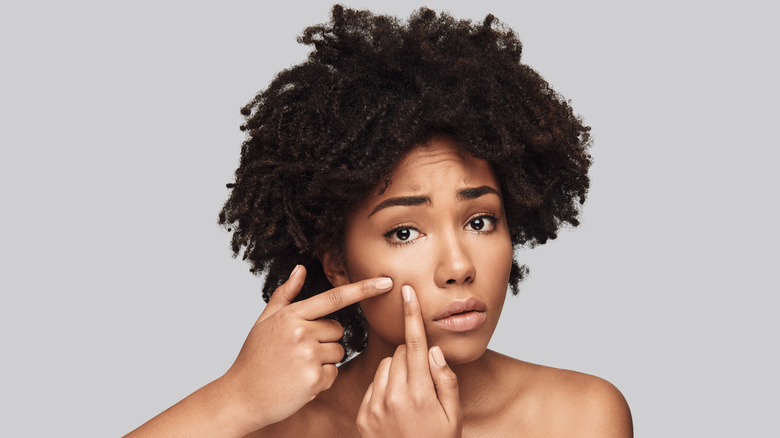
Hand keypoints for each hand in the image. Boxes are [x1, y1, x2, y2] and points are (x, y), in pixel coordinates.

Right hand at [220, 265, 393, 429]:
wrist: (240, 396)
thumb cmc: (254, 358)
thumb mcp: (265, 321)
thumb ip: (285, 295)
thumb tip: (300, 268)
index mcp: (291, 315)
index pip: (335, 298)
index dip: (364, 289)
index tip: (387, 281)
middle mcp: (301, 332)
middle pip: (337, 331)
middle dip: (324, 341)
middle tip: (297, 353)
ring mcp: (308, 356)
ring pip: (338, 353)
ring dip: (323, 362)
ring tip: (296, 368)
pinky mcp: (313, 379)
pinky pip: (333, 374)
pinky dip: (320, 380)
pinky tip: (299, 382)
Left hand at [356, 285, 461, 437]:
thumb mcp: (455, 415)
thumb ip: (445, 379)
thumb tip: (433, 350)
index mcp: (419, 393)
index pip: (415, 343)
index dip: (412, 315)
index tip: (406, 291)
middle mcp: (394, 397)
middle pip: (400, 352)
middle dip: (412, 357)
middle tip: (423, 381)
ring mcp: (375, 407)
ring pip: (385, 366)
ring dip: (397, 372)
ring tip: (409, 397)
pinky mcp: (363, 416)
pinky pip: (373, 385)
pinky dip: (384, 388)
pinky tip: (395, 408)